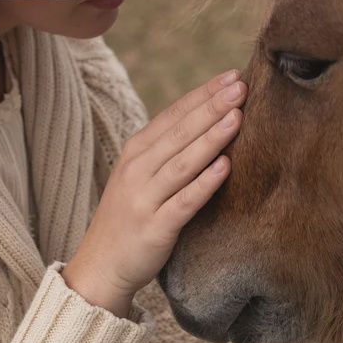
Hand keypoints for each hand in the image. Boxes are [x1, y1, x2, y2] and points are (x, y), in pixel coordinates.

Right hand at [62, 70, 244, 316]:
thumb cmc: (130, 215)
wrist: (101, 265)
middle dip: (211, 106)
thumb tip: (208, 119)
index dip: (202, 94)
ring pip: (182, 162)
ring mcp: (144, 197)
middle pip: (179, 132)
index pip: (173, 114)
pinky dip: (204, 183)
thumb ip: (168, 149)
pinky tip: (225, 167)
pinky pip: (183, 202)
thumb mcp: (140, 174)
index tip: (232, 76)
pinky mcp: (155, 227)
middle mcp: (137, 169)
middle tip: (241, 86)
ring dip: (211, 137)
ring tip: (237, 116)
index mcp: (135, 151)